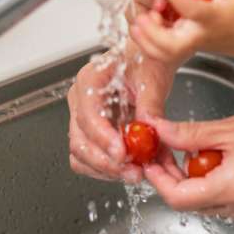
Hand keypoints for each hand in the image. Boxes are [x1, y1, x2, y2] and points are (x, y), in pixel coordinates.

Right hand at [66, 43, 181, 183]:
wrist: (148, 61)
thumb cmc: (145, 61)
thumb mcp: (153, 77)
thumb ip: (150, 103)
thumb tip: (149, 129)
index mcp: (90, 80)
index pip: (88, 115)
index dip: (103, 138)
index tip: (123, 153)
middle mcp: (81, 101)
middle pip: (80, 141)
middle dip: (106, 162)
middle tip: (133, 170)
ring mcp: (84, 119)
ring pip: (81, 155)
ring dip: (107, 170)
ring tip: (135, 172)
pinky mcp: (93, 134)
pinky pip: (90, 160)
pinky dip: (108, 169)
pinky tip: (130, 169)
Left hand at [130, 0, 233, 63]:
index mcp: (214, 18)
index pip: (193, 10)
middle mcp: (201, 35)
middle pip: (174, 44)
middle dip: (153, 32)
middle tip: (142, 16)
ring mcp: (193, 45)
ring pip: (166, 54)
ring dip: (147, 41)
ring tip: (138, 22)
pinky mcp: (186, 49)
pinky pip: (164, 54)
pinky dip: (148, 45)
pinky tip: (141, 29)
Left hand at [142, 94, 233, 221]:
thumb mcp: (232, 126)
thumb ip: (191, 133)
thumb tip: (159, 132)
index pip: (178, 197)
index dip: (159, 178)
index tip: (150, 158)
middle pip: (192, 201)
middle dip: (175, 175)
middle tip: (166, 146)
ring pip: (209, 200)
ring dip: (196, 176)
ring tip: (198, 144)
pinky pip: (228, 198)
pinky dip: (217, 179)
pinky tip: (222, 154)